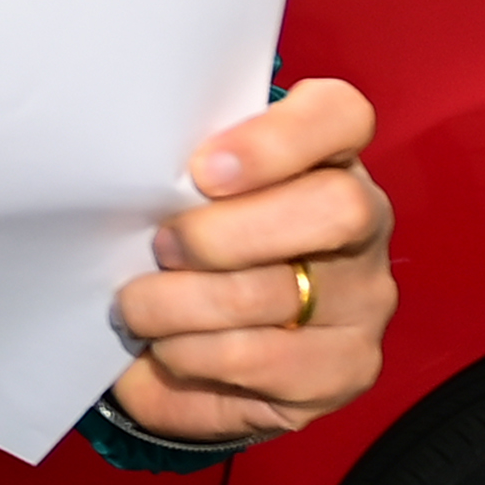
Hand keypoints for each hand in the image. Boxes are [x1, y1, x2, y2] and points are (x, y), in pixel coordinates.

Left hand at [111, 75, 393, 442]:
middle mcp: (365, 223)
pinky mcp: (346, 368)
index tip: (202, 169)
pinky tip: (166, 352)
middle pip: (333, 210)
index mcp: (326, 156)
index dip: (276, 140)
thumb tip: (118, 175)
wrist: (198, 335)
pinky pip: (260, 363)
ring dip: (178, 308)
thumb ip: (172, 170)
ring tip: (138, 309)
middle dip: (220, 236)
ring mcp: (365, 299)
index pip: (340, 115)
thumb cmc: (183, 236)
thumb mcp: (178, 191)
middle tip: (158, 250)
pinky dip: (190, 359)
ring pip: (273, 296)